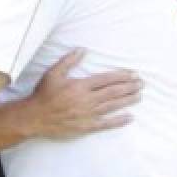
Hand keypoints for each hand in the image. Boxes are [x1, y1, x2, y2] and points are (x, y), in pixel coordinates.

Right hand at [25, 50, 140, 139]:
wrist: (35, 118)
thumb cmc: (43, 94)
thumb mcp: (53, 73)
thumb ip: (68, 61)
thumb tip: (82, 50)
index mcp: (80, 86)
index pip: (106, 79)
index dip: (121, 76)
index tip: (133, 74)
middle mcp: (87, 100)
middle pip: (113, 92)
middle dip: (129, 87)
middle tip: (141, 84)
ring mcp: (87, 114)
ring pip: (112, 106)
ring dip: (127, 100)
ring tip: (139, 95)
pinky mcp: (86, 127)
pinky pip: (105, 124)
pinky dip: (118, 121)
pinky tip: (129, 117)